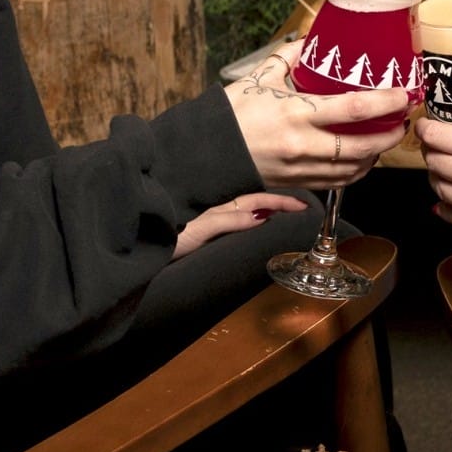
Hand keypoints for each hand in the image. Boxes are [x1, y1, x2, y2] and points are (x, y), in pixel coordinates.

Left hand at [173, 192, 308, 259]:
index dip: (282, 201)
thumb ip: (229, 221)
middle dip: (280, 203)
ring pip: (249, 213)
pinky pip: (241, 226)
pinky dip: (256, 224)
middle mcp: (220, 213)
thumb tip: (261, 216)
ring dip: (270, 212)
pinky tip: (260, 229)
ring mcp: (215, 224)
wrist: (147, 251)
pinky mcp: (210, 237)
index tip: (303, 204)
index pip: (258, 200)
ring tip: (289, 214)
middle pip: (256, 203)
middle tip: (304, 207)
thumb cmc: (172, 239)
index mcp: (222, 207)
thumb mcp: (202, 228)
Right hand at [222, 40, 408, 187]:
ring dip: (377, 156)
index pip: (353, 108)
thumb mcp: (261, 76)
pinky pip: (337, 183)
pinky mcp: (297, 184)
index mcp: (296, 112)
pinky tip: (363, 159)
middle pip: (362, 146)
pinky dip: (357, 172)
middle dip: (390, 135)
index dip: (384, 102)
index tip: (403, 94)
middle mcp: (303, 144)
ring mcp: (301, 169)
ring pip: (354, 169)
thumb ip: (291, 55)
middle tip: (403, 120)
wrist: (206, 153)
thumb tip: (314, 38)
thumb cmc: (232, 113)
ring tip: (388, 138)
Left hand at [417, 115, 451, 240]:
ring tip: (443, 171)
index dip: (427, 128)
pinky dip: (445, 205)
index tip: (425, 125)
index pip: (438, 135)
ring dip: (437, 177)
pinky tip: (446, 202)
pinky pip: (449, 213)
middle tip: (435, 146)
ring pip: (437, 187)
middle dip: (431, 152)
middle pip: (432, 161)